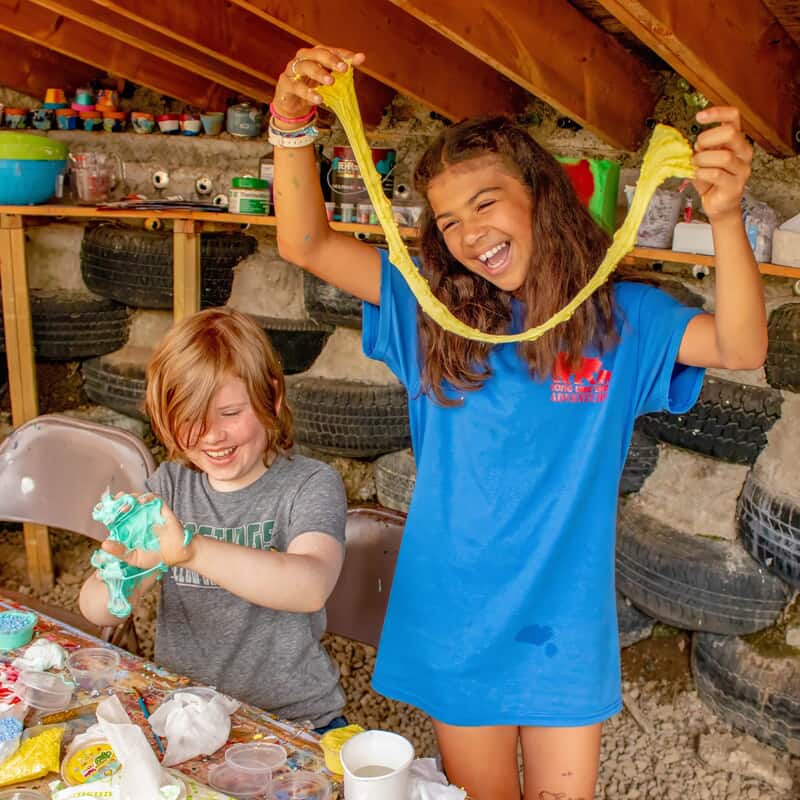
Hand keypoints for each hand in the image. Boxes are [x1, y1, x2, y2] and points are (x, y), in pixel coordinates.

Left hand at [101, 493, 192, 567]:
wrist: (176, 555)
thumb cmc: (155, 557)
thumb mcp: (133, 557)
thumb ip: (120, 551)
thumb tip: (104, 544)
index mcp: (127, 529)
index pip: (114, 516)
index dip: (107, 510)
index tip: (100, 508)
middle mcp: (136, 519)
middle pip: (124, 504)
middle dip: (117, 501)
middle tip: (112, 503)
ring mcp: (148, 513)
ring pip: (136, 499)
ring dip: (129, 499)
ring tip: (125, 506)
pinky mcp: (161, 509)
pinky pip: (153, 498)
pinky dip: (146, 497)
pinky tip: (141, 502)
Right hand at [271, 45, 365, 121]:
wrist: (292, 105)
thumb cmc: (312, 88)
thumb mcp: (328, 80)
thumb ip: (341, 70)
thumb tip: (361, 58)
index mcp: (315, 55)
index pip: (330, 50)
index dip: (343, 54)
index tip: (358, 59)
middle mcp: (303, 58)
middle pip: (316, 53)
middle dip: (331, 60)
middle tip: (343, 68)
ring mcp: (292, 70)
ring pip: (305, 66)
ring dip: (319, 73)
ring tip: (331, 81)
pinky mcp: (285, 84)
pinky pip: (296, 86)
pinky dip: (307, 92)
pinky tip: (318, 98)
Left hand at [692, 106, 752, 223]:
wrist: (718, 205)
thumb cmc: (711, 181)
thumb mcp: (703, 159)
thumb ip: (701, 148)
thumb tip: (692, 142)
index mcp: (736, 141)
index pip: (733, 117)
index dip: (717, 112)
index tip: (699, 116)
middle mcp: (743, 152)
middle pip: (730, 133)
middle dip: (707, 139)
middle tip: (697, 150)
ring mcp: (742, 168)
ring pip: (723, 156)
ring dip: (703, 160)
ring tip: (697, 165)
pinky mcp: (735, 185)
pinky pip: (716, 174)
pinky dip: (702, 173)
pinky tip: (699, 175)